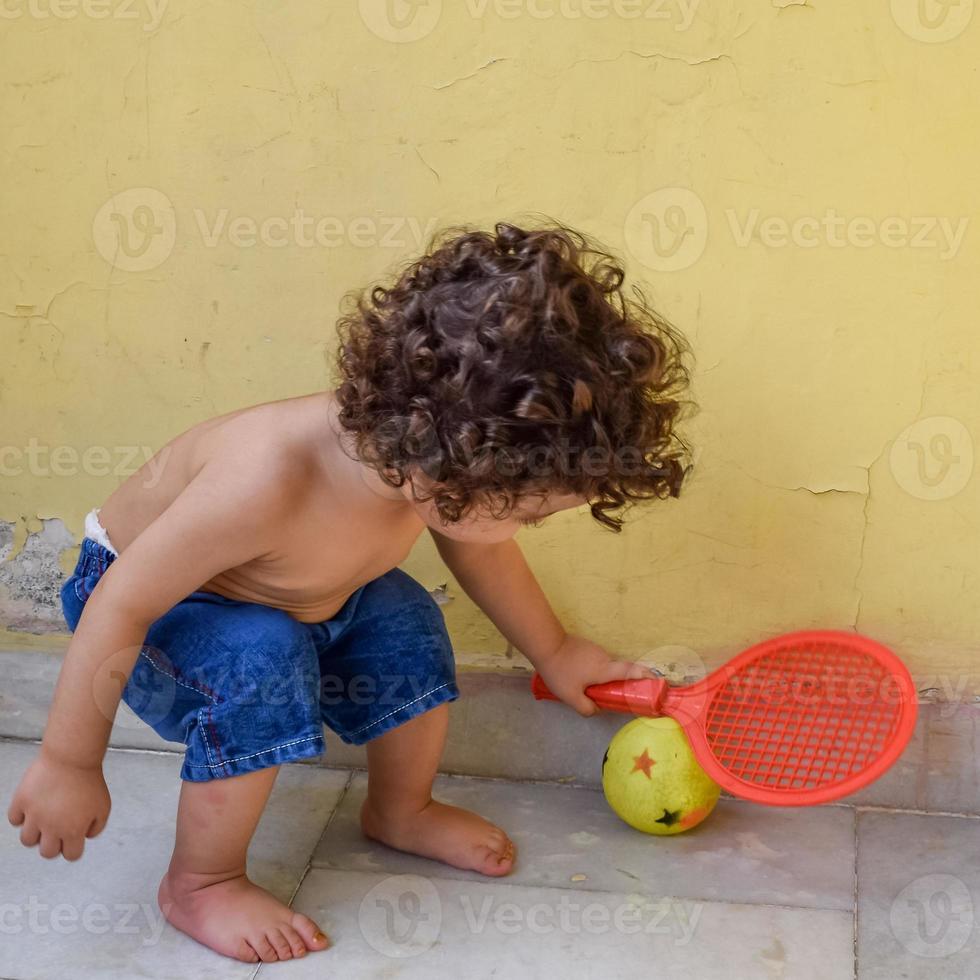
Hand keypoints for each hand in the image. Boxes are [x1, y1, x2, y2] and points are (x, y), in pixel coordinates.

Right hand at [7, 748, 110, 860]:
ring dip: (36, 832)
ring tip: (44, 818)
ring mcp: (34, 816)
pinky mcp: (21, 802)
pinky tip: (32, 807)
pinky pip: (14, 819)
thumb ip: (97, 826)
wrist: (72, 757)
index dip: (73, 847)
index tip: (73, 839)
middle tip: (57, 830)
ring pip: (27, 840)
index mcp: (73, 831)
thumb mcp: (103, 806)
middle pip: (47, 853)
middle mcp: (51, 828)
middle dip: (53, 844)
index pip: (71, 855)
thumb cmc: (88, 778)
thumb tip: (86, 836)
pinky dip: (21, 816)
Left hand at [535, 634, 657, 716]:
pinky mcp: (586, 646)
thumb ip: (586, 708)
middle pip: (616, 672)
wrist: (545, 645)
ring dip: (599, 677)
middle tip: (607, 696)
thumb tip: (598, 710)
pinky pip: (595, 661)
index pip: (630, 671)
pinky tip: (576, 677)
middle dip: (615, 684)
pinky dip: (591, 670)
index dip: (644, 675)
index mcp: (604, 669)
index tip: (656, 678)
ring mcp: (595, 649)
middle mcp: (604, 657)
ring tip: (583, 687)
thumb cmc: (560, 671)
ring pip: (603, 667)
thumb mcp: (571, 696)